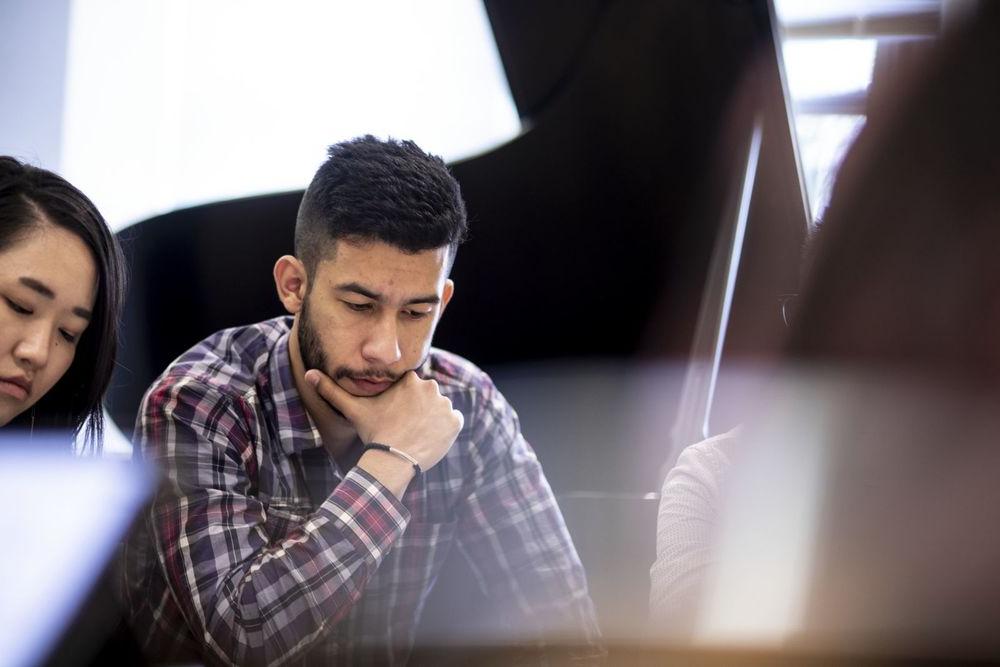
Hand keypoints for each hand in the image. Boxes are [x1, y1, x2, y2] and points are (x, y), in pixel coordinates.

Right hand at [305, 369, 462, 471]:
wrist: (394, 459)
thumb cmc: (373, 433)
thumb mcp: (352, 410)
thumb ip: (332, 390)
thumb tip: (308, 373)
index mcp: (409, 380)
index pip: (410, 389)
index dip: (403, 403)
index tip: (396, 417)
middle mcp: (430, 387)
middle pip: (426, 398)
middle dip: (418, 410)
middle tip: (405, 428)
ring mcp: (445, 404)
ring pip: (439, 410)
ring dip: (432, 419)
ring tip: (416, 434)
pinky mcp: (455, 421)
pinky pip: (453, 422)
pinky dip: (444, 429)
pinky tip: (429, 438)